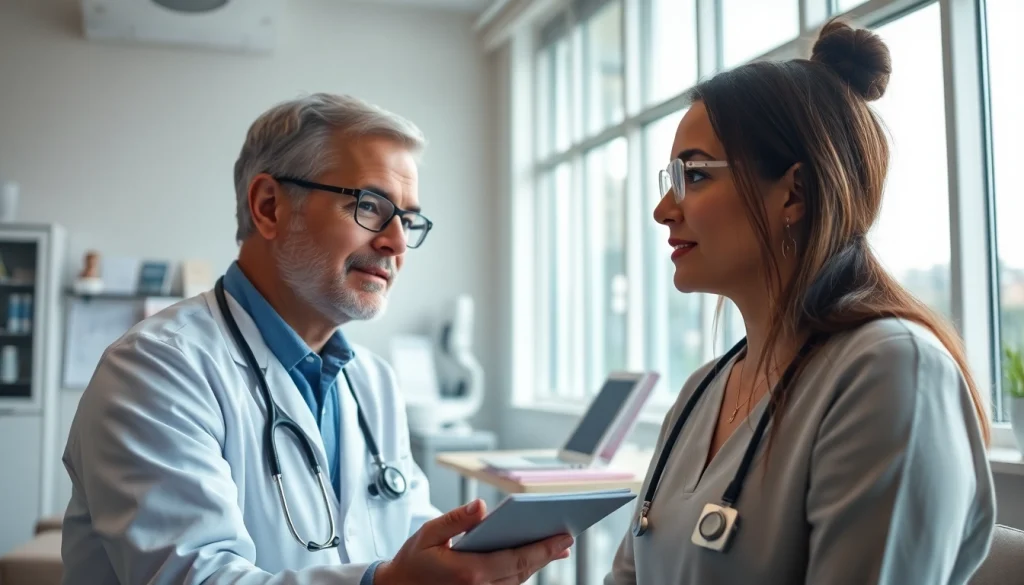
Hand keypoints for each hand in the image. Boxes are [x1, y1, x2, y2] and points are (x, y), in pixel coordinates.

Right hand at [375, 499, 572, 584]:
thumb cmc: (412, 561)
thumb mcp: (429, 533)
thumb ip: (457, 519)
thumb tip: (481, 506)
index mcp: (470, 572)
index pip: (517, 558)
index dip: (544, 548)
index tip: (564, 537)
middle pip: (523, 570)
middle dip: (547, 554)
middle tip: (568, 538)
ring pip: (518, 580)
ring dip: (537, 563)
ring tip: (556, 547)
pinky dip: (522, 571)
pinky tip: (532, 559)